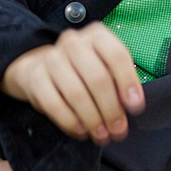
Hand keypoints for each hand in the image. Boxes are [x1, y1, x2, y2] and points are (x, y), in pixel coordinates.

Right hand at [1, 23, 144, 142]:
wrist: (41, 68)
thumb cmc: (84, 70)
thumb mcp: (105, 67)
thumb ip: (119, 82)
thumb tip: (131, 106)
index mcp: (97, 35)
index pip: (116, 55)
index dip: (128, 82)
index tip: (135, 107)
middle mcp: (73, 42)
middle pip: (97, 78)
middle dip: (111, 109)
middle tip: (118, 130)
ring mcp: (52, 59)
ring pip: (76, 93)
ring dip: (92, 119)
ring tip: (102, 135)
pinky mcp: (35, 78)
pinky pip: (54, 104)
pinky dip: (70, 121)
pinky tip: (81, 131)